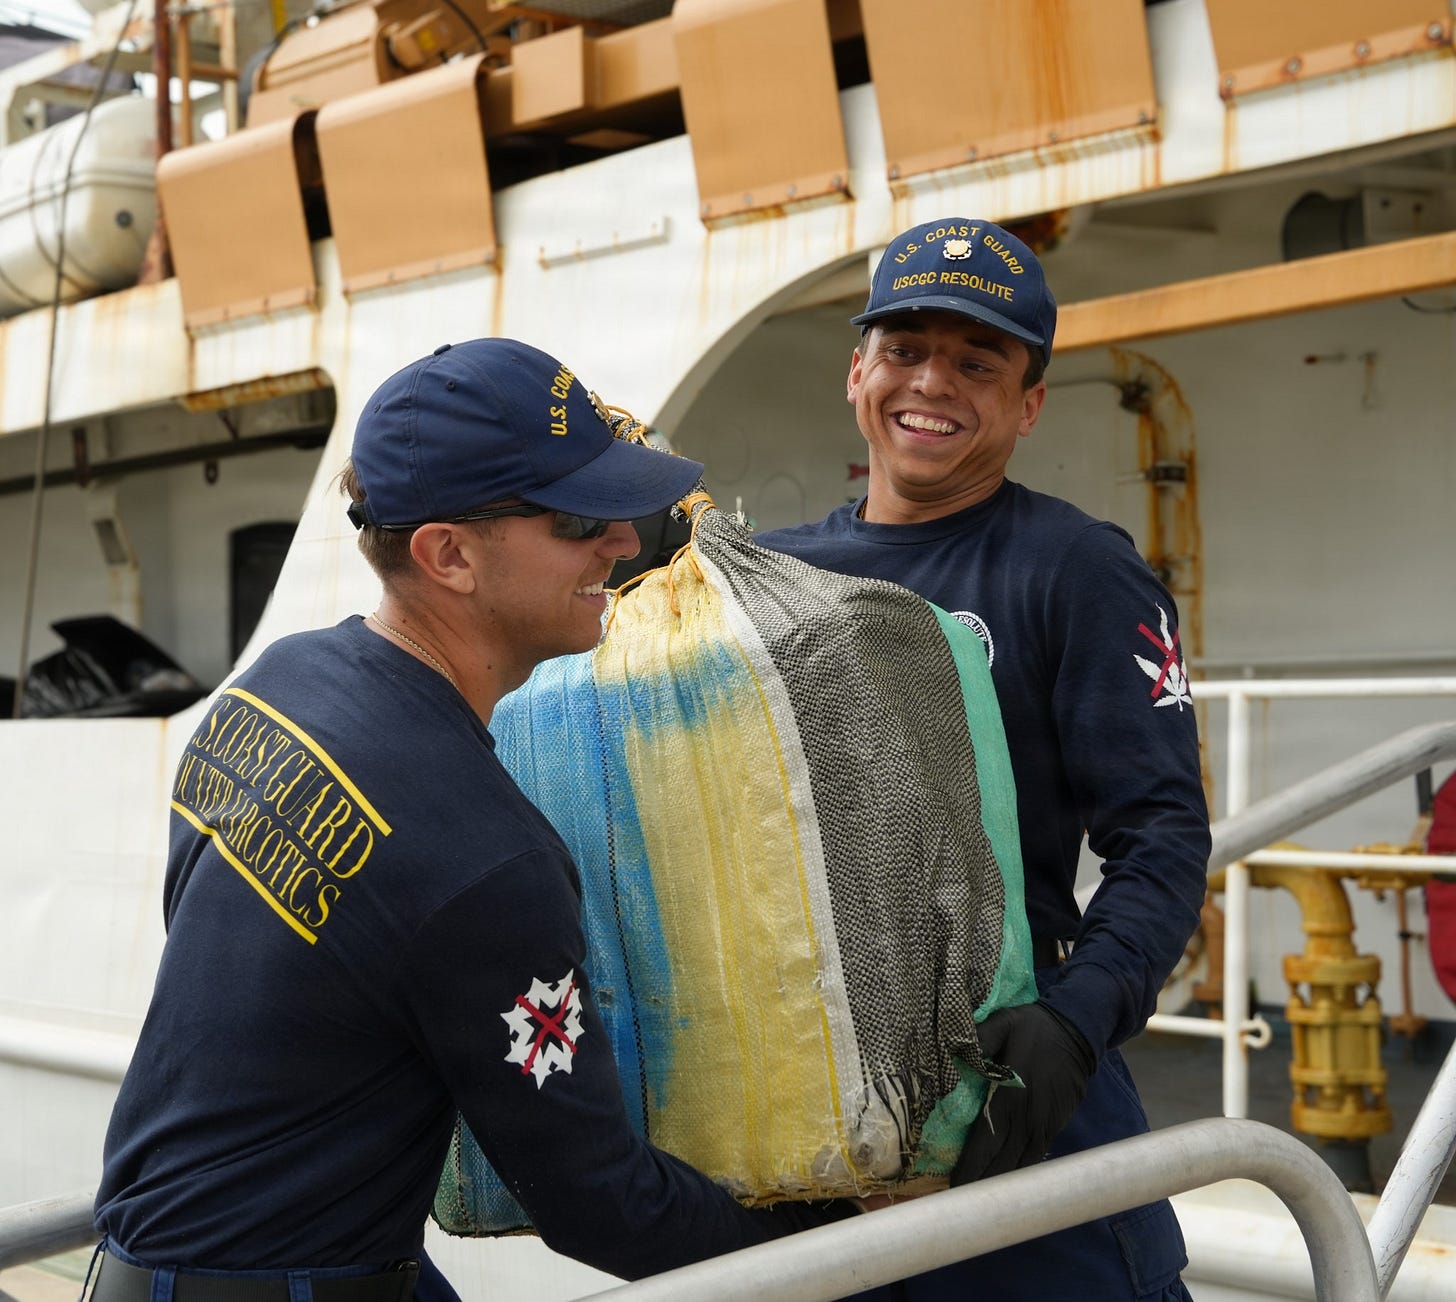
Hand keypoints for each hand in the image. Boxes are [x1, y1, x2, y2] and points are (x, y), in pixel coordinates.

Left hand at [951, 1002, 1095, 1183]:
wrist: (1078, 1032)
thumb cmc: (1035, 1028)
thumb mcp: (1003, 1023)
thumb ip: (978, 1038)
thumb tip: (952, 1049)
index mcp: (1010, 1100)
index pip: (985, 1146)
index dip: (970, 1170)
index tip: (954, 1189)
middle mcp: (1027, 1121)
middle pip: (1001, 1166)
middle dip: (981, 1186)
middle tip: (959, 1204)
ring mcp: (1044, 1127)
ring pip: (1020, 1168)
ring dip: (1001, 1184)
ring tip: (979, 1200)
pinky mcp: (1054, 1127)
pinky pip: (1034, 1158)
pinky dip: (1019, 1172)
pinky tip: (1005, 1181)